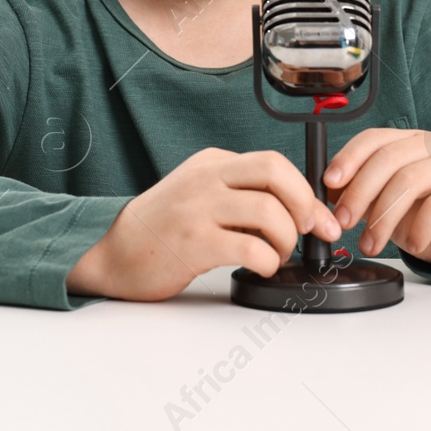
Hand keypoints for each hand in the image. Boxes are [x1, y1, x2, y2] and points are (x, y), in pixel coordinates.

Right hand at [66, 147, 342, 301]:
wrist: (111, 253)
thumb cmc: (161, 229)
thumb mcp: (200, 194)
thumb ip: (239, 194)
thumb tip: (299, 210)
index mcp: (211, 163)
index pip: (273, 163)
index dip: (306, 191)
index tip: (319, 218)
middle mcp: (206, 178)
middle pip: (276, 172)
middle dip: (305, 204)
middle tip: (308, 232)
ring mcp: (197, 208)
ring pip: (269, 210)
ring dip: (285, 240)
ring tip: (274, 256)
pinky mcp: (193, 243)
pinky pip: (250, 247)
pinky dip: (267, 260)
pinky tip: (258, 267)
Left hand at [325, 128, 430, 276]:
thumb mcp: (392, 207)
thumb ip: (366, 195)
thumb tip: (330, 195)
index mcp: (412, 142)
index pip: (375, 138)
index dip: (348, 158)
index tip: (329, 184)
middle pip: (388, 159)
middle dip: (359, 192)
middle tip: (343, 222)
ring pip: (410, 181)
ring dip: (383, 217)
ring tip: (371, 243)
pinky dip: (419, 228)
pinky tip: (413, 245)